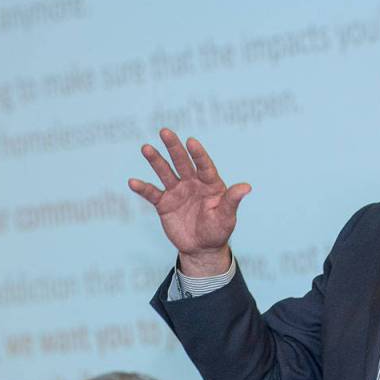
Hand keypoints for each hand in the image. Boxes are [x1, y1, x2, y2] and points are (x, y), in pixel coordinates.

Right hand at [128, 128, 250, 275]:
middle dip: (174, 147)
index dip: (198, 154)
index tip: (191, 142)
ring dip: (156, 160)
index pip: (204, 165)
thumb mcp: (226, 216)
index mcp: (210, 183)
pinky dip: (143, 188)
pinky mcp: (164, 203)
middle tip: (165, 131)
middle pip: (182, 162)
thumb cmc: (218, 230)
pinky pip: (152, 193)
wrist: (202, 248)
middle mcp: (193, 183)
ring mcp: (177, 191)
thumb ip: (232, 200)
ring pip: (165, 172)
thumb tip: (247, 187)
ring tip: (146, 148)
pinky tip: (133, 182)